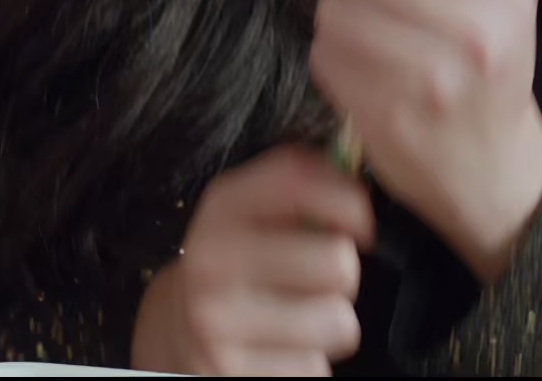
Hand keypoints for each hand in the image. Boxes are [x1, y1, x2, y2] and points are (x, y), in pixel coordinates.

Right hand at [132, 144, 372, 376]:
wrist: (180, 326)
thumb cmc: (239, 264)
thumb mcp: (255, 208)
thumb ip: (306, 184)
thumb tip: (360, 180)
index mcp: (224, 206)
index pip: (302, 182)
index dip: (351, 200)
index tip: (358, 221)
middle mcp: (214, 260)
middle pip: (338, 262)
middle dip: (342, 274)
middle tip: (319, 278)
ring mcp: (219, 320)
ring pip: (338, 321)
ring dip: (331, 323)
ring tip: (302, 315)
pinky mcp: (233, 371)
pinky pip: (315, 368)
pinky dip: (309, 361)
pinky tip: (282, 346)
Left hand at [310, 0, 541, 282]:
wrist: (493, 170)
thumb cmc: (490, 72)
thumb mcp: (501, 1)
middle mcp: (479, 37)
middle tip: (380, 4)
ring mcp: (432, 82)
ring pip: (340, 10)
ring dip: (340, 16)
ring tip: (361, 32)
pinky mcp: (387, 118)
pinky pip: (326, 56)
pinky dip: (331, 55)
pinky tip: (356, 67)